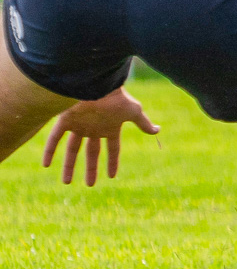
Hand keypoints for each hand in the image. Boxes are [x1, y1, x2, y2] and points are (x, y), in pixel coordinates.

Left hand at [42, 88, 159, 185]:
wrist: (98, 83)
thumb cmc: (117, 97)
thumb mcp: (133, 111)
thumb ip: (143, 123)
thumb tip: (158, 131)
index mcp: (110, 127)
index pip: (112, 148)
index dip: (113, 162)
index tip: (112, 177)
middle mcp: (94, 128)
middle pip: (91, 153)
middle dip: (90, 169)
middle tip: (90, 185)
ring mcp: (79, 125)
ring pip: (72, 149)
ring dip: (69, 166)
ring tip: (66, 182)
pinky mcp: (65, 120)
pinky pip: (55, 138)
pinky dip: (49, 151)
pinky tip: (46, 165)